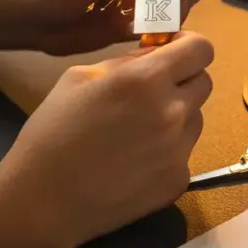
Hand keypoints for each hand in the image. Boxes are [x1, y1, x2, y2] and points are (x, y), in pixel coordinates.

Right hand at [0, 31, 212, 247]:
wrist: (43, 201)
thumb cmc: (53, 132)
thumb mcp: (80, 77)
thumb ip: (126, 61)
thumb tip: (155, 54)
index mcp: (147, 80)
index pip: (201, 49)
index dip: (189, 45)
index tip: (174, 51)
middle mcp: (173, 112)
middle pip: (204, 82)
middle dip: (183, 80)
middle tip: (152, 92)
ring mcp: (180, 150)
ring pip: (195, 118)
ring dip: (177, 116)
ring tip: (137, 131)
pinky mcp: (179, 180)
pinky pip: (184, 153)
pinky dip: (167, 151)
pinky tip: (134, 161)